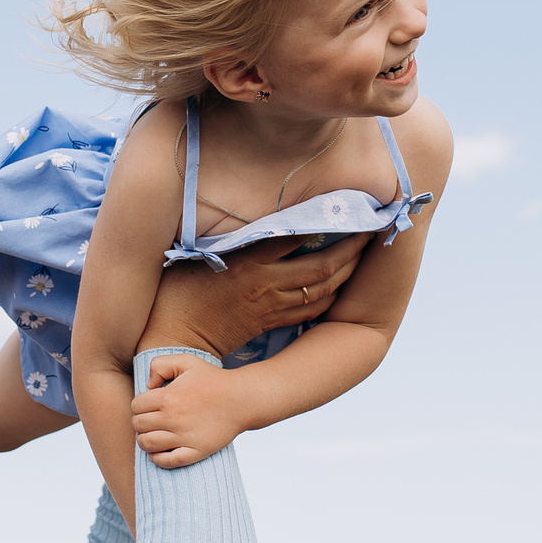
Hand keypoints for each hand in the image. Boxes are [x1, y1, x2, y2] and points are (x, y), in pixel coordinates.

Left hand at [131, 354, 247, 468]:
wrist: (242, 399)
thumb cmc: (213, 379)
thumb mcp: (187, 361)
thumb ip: (160, 365)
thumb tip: (148, 386)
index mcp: (168, 397)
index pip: (136, 406)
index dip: (139, 406)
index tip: (148, 406)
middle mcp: (173, 418)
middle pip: (138, 425)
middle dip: (140, 422)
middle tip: (150, 420)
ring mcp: (185, 437)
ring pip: (147, 444)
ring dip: (145, 440)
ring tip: (153, 435)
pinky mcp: (197, 451)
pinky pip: (168, 461)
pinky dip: (158, 459)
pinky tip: (160, 452)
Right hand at [137, 233, 365, 357]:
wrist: (171, 337)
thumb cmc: (175, 290)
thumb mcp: (196, 254)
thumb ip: (227, 236)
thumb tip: (247, 213)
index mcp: (248, 261)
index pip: (296, 235)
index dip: (325, 221)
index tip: (344, 204)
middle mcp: (266, 283)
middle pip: (322, 265)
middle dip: (351, 249)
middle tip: (370, 231)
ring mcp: (270, 305)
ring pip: (322, 288)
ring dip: (346, 272)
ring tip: (362, 254)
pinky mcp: (270, 322)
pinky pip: (310, 309)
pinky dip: (329, 296)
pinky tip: (339, 285)